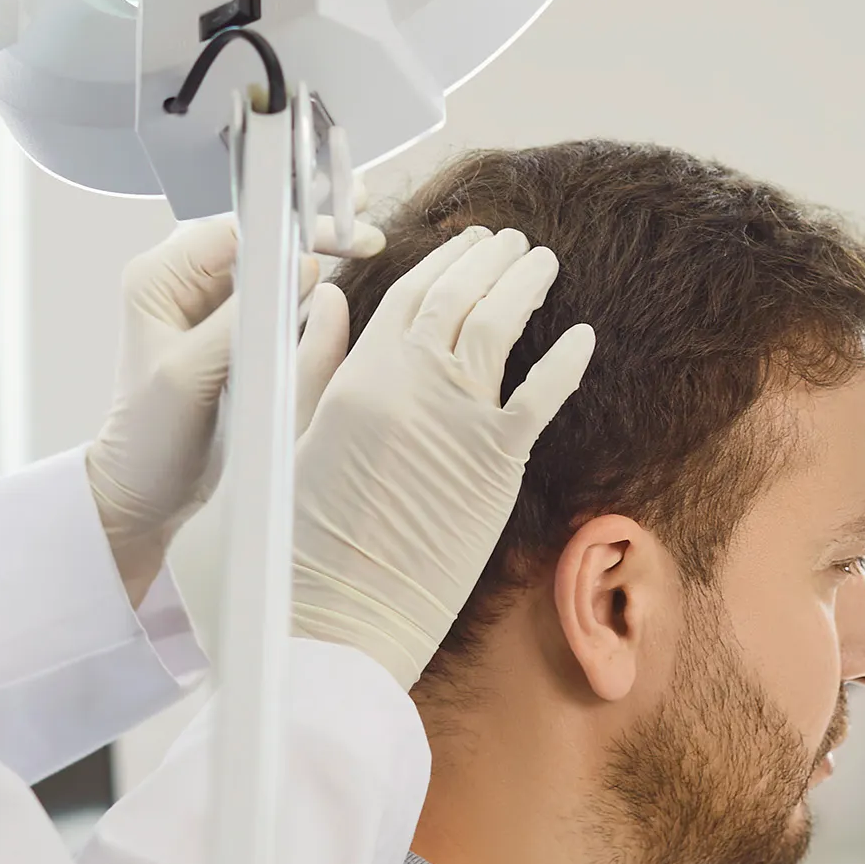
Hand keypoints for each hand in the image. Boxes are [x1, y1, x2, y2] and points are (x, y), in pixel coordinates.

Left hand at [85, 215, 378, 602]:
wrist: (142, 492)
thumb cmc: (150, 439)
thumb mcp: (190, 375)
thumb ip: (242, 319)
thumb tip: (303, 267)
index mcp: (159, 278)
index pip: (238, 229)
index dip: (292, 224)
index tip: (342, 229)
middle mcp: (182, 282)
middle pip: (259, 235)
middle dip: (312, 227)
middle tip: (366, 224)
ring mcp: (209, 307)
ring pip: (272, 261)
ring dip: (317, 249)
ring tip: (364, 238)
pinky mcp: (231, 332)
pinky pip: (276, 294)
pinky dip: (310, 284)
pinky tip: (342, 274)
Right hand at [287, 227, 594, 686]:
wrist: (334, 622)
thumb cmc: (295, 545)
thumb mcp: (282, 440)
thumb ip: (311, 366)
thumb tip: (330, 300)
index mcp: (353, 378)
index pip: (405, 295)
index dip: (440, 262)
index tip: (462, 243)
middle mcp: (408, 385)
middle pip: (458, 298)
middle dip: (488, 260)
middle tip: (510, 240)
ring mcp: (457, 421)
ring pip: (500, 326)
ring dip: (525, 286)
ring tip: (541, 263)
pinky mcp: (496, 465)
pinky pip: (542, 396)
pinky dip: (565, 360)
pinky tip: (582, 335)